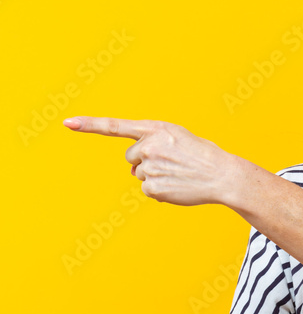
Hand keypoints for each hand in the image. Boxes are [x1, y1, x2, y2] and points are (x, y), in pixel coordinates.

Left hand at [62, 116, 239, 205]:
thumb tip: (131, 170)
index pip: (115, 126)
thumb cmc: (202, 155)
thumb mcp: (178, 137)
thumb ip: (151, 143)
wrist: (222, 175)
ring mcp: (149, 168)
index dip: (89, 124)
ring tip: (178, 174)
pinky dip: (159, 190)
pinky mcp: (152, 188)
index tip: (67, 122)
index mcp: (155, 129)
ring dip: (154, 176)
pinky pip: (146, 190)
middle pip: (131, 157)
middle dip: (145, 161)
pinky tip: (177, 186)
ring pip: (138, 174)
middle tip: (171, 163)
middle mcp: (148, 146)